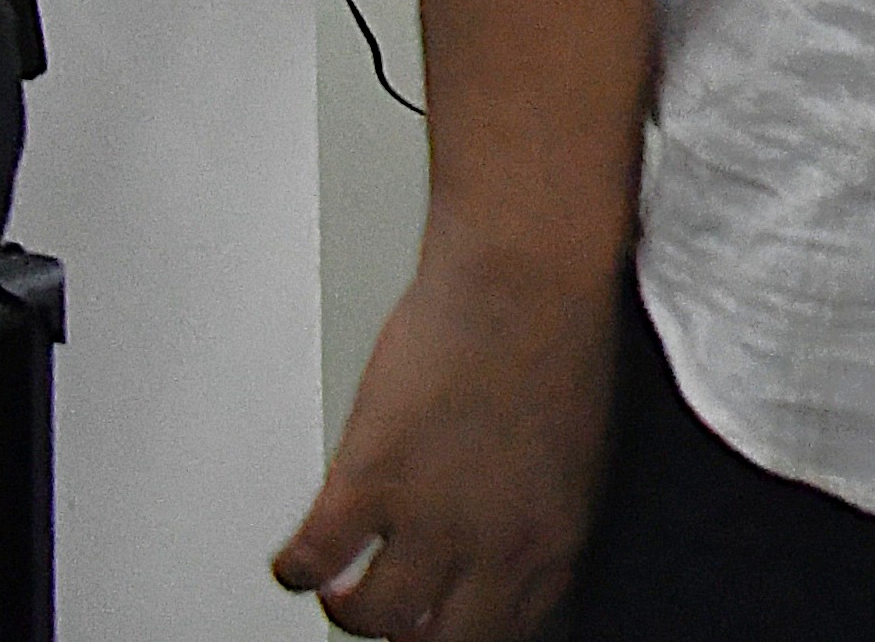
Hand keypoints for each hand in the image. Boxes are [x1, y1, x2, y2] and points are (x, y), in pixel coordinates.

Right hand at [271, 238, 621, 639]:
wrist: (531, 269)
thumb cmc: (561, 338)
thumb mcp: (578, 455)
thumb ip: (539, 520)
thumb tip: (504, 559)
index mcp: (554, 539)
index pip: (512, 635)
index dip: (474, 634)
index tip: (449, 627)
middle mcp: (494, 543)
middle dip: (412, 637)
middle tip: (393, 620)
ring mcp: (428, 515)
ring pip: (371, 616)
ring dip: (351, 607)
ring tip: (343, 587)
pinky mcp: (368, 479)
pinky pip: (310, 562)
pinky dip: (296, 568)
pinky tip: (302, 559)